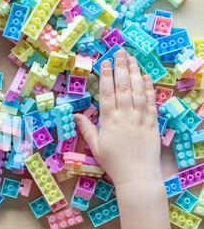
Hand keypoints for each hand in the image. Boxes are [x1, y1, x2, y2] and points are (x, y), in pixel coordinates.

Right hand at [75, 50, 161, 186]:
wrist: (137, 176)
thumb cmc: (113, 162)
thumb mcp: (95, 147)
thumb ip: (86, 129)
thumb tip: (75, 115)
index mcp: (109, 121)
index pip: (107, 93)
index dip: (106, 76)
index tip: (106, 62)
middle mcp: (125, 115)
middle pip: (123, 87)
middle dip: (121, 68)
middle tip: (120, 52)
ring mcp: (141, 118)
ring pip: (138, 90)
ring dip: (135, 73)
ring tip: (132, 59)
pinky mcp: (153, 122)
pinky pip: (151, 102)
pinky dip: (149, 88)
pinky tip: (146, 77)